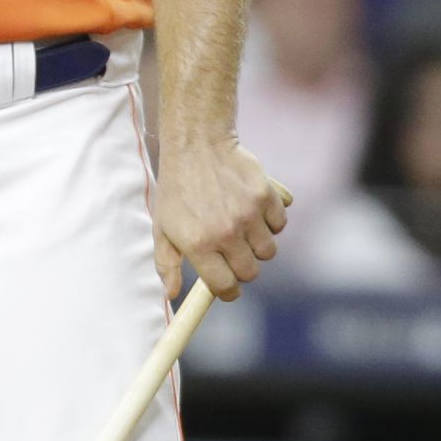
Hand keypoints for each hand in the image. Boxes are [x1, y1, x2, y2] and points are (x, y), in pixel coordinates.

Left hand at [153, 139, 286, 301]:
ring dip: (257, 246)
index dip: (228, 291)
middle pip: (250, 273)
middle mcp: (226, 233)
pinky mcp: (266, 196)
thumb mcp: (162, 227)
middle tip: (232, 253)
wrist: (196, 145)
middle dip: (243, 269)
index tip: (228, 288)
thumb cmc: (176, 189)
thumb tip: (173, 295)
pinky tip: (253, 211)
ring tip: (242, 229)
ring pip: (268, 251)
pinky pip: (279, 225)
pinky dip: (271, 222)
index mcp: (198, 245)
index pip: (225, 286)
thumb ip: (167, 264)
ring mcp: (248, 215)